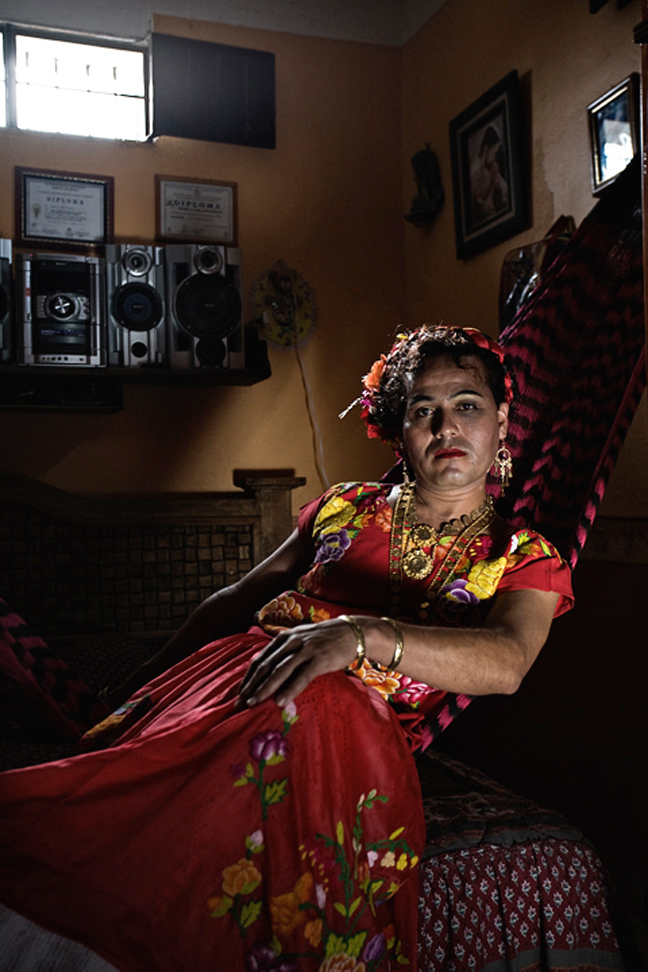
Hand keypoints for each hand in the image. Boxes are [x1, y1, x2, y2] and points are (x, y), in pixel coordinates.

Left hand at [237, 618, 359, 707]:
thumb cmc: (324, 640)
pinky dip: (290, 689)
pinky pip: (302, 676)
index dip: (248, 677)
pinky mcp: (320, 659)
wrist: (352, 633)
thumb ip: (284, 654)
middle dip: (251, 686)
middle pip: (266, 666)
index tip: (238, 694)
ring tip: (253, 703)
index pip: (260, 659)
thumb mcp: (299, 641)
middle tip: (239, 703)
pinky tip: (280, 701)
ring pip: (280, 671)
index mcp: (283, 638)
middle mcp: (291, 641)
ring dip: (265, 688)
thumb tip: (266, 674)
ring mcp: (305, 649)